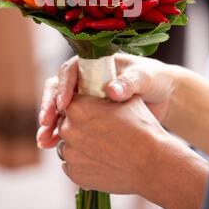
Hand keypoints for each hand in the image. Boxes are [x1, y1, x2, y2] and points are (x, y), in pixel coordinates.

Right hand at [37, 53, 174, 148]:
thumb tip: (111, 90)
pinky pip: (68, 123)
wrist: (164, 97)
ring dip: (49, 123)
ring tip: (44, 140)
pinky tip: (51, 145)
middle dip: (49, 105)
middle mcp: (84, 79)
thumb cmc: (153, 79)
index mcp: (94, 63)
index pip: (71, 70)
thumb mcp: (144, 78)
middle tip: (46, 122)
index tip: (64, 103)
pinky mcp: (88, 115)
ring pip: (59, 108)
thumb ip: (129, 82)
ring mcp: (85, 97)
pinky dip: (59, 134)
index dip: (64, 86)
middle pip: (58, 89)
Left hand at [58, 95, 208, 208]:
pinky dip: (83, 163)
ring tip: (103, 146)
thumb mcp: (124, 99)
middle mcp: (68, 129)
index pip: (68, 101)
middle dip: (79, 126)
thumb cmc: (141, 127)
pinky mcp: (74, 174)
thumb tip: (101, 88)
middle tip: (100, 130)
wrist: (153, 163)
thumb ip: (104, 93)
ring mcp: (70, 154)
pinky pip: (72, 165)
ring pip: (68, 145)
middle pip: (66, 124)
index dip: (81, 106)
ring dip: (79, 145)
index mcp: (77, 106)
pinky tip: (102, 160)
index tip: (92, 111)